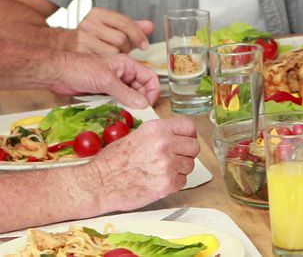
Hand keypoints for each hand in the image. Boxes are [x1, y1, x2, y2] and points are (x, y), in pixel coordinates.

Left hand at [47, 53, 159, 108]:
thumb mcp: (106, 81)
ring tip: (128, 114)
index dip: (153, 90)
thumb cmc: (81, 69)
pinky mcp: (105, 92)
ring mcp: (114, 83)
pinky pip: (118, 101)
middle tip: (138, 112)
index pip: (150, 77)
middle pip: (141, 88)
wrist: (58, 74)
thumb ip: (126, 93)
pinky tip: (117, 113)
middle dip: (141, 100)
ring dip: (130, 105)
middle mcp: (124, 74)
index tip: (149, 104)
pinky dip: (120, 107)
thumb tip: (143, 104)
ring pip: (130, 96)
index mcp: (128, 65)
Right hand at [71, 7, 153, 54]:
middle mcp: (89, 24)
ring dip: (118, 55)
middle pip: (121, 39)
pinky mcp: (81, 53)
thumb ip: (131, 26)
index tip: (144, 44)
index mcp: (98, 13)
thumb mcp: (110, 25)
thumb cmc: (91, 35)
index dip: (139, 35)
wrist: (62, 43)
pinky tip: (105, 59)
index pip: (125, 22)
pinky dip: (110, 62)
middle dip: (127, 47)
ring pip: (114, 51)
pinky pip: (105, 61)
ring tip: (112, 53)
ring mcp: (83, 38)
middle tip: (123, 49)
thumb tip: (150, 26)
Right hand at [78, 117, 199, 213]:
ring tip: (160, 171)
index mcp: (157, 129)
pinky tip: (158, 181)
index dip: (189, 135)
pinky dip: (174, 183)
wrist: (98, 184)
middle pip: (194, 147)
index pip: (189, 127)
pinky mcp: (167, 184)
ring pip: (190, 165)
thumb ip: (160, 134)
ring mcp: (167, 165)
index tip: (186, 141)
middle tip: (173, 159)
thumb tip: (178, 136)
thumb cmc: (112, 161)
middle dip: (185, 153)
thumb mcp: (136, 136)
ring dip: (179, 169)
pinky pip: (183, 181)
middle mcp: (165, 144)